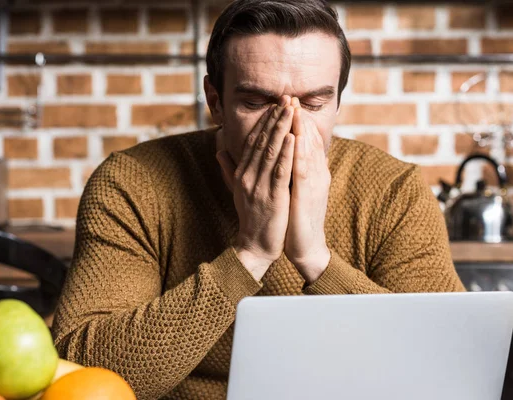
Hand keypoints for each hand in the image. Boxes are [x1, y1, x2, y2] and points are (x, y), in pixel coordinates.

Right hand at [216, 96, 294, 280]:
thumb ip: (229, 168)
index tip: (276, 103)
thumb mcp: (237, 190)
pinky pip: (279, 171)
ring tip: (291, 109)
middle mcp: (247, 176)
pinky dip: (286, 153)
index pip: (253, 141)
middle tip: (286, 98)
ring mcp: (258, 186)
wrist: (254, 246)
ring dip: (281, 128)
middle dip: (275, 118)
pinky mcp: (272, 197)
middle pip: (261, 141)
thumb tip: (219, 149)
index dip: (264, 121)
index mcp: (241, 173)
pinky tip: (293, 137)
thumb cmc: (251, 217)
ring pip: (270, 151)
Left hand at [284, 99, 330, 283]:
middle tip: (292, 97)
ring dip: (302, 129)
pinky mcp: (307, 196)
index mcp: (311, 172)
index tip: (287, 103)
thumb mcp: (291, 190)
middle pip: (309, 141)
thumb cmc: (296, 217)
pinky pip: (304, 171)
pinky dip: (300, 154)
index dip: (297, 122)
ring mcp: (314, 185)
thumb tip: (278, 156)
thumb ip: (286, 171)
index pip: (305, 141)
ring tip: (294, 110)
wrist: (306, 246)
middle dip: (299, 119)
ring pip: (308, 151)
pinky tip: (296, 140)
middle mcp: (316, 175)